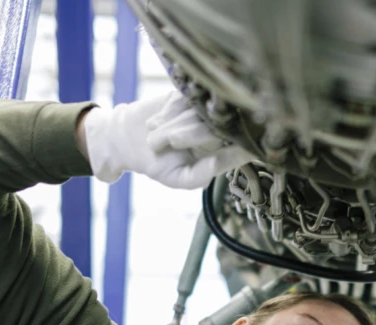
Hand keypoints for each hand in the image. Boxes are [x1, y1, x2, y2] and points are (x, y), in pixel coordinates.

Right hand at [80, 91, 254, 188]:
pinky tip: (157, 122)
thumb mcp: (176, 178)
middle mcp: (214, 130)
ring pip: (195, 113)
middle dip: (190, 134)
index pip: (237, 150)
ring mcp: (201, 111)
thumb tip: (215, 168)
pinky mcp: (186, 94)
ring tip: (156, 138)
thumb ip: (197, 177)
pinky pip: (182, 99)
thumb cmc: (159, 163)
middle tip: (169, 143)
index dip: (240, 150)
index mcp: (218, 152)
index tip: (245, 150)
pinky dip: (167, 112)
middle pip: (213, 128)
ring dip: (171, 125)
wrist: (131, 139)